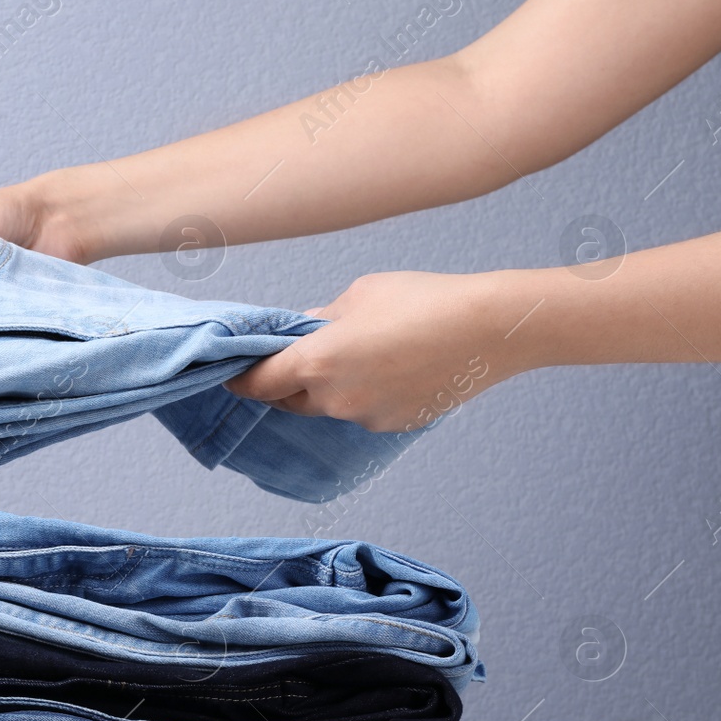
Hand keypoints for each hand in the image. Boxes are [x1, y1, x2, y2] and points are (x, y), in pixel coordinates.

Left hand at [225, 270, 529, 431]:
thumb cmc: (422, 300)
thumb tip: (301, 331)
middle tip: (293, 357)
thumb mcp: (358, 295)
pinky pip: (362, 412)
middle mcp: (335, 400)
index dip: (241, 379)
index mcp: (316, 363)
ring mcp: (365, 418)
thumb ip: (319, 319)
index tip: (231, 374)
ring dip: (327, 388)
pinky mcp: (393, 425)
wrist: (490, 329)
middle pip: (289, 400)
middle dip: (284, 382)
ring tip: (358, 354)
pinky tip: (388, 368)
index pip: (258, 383)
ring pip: (328, 407)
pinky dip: (362, 395)